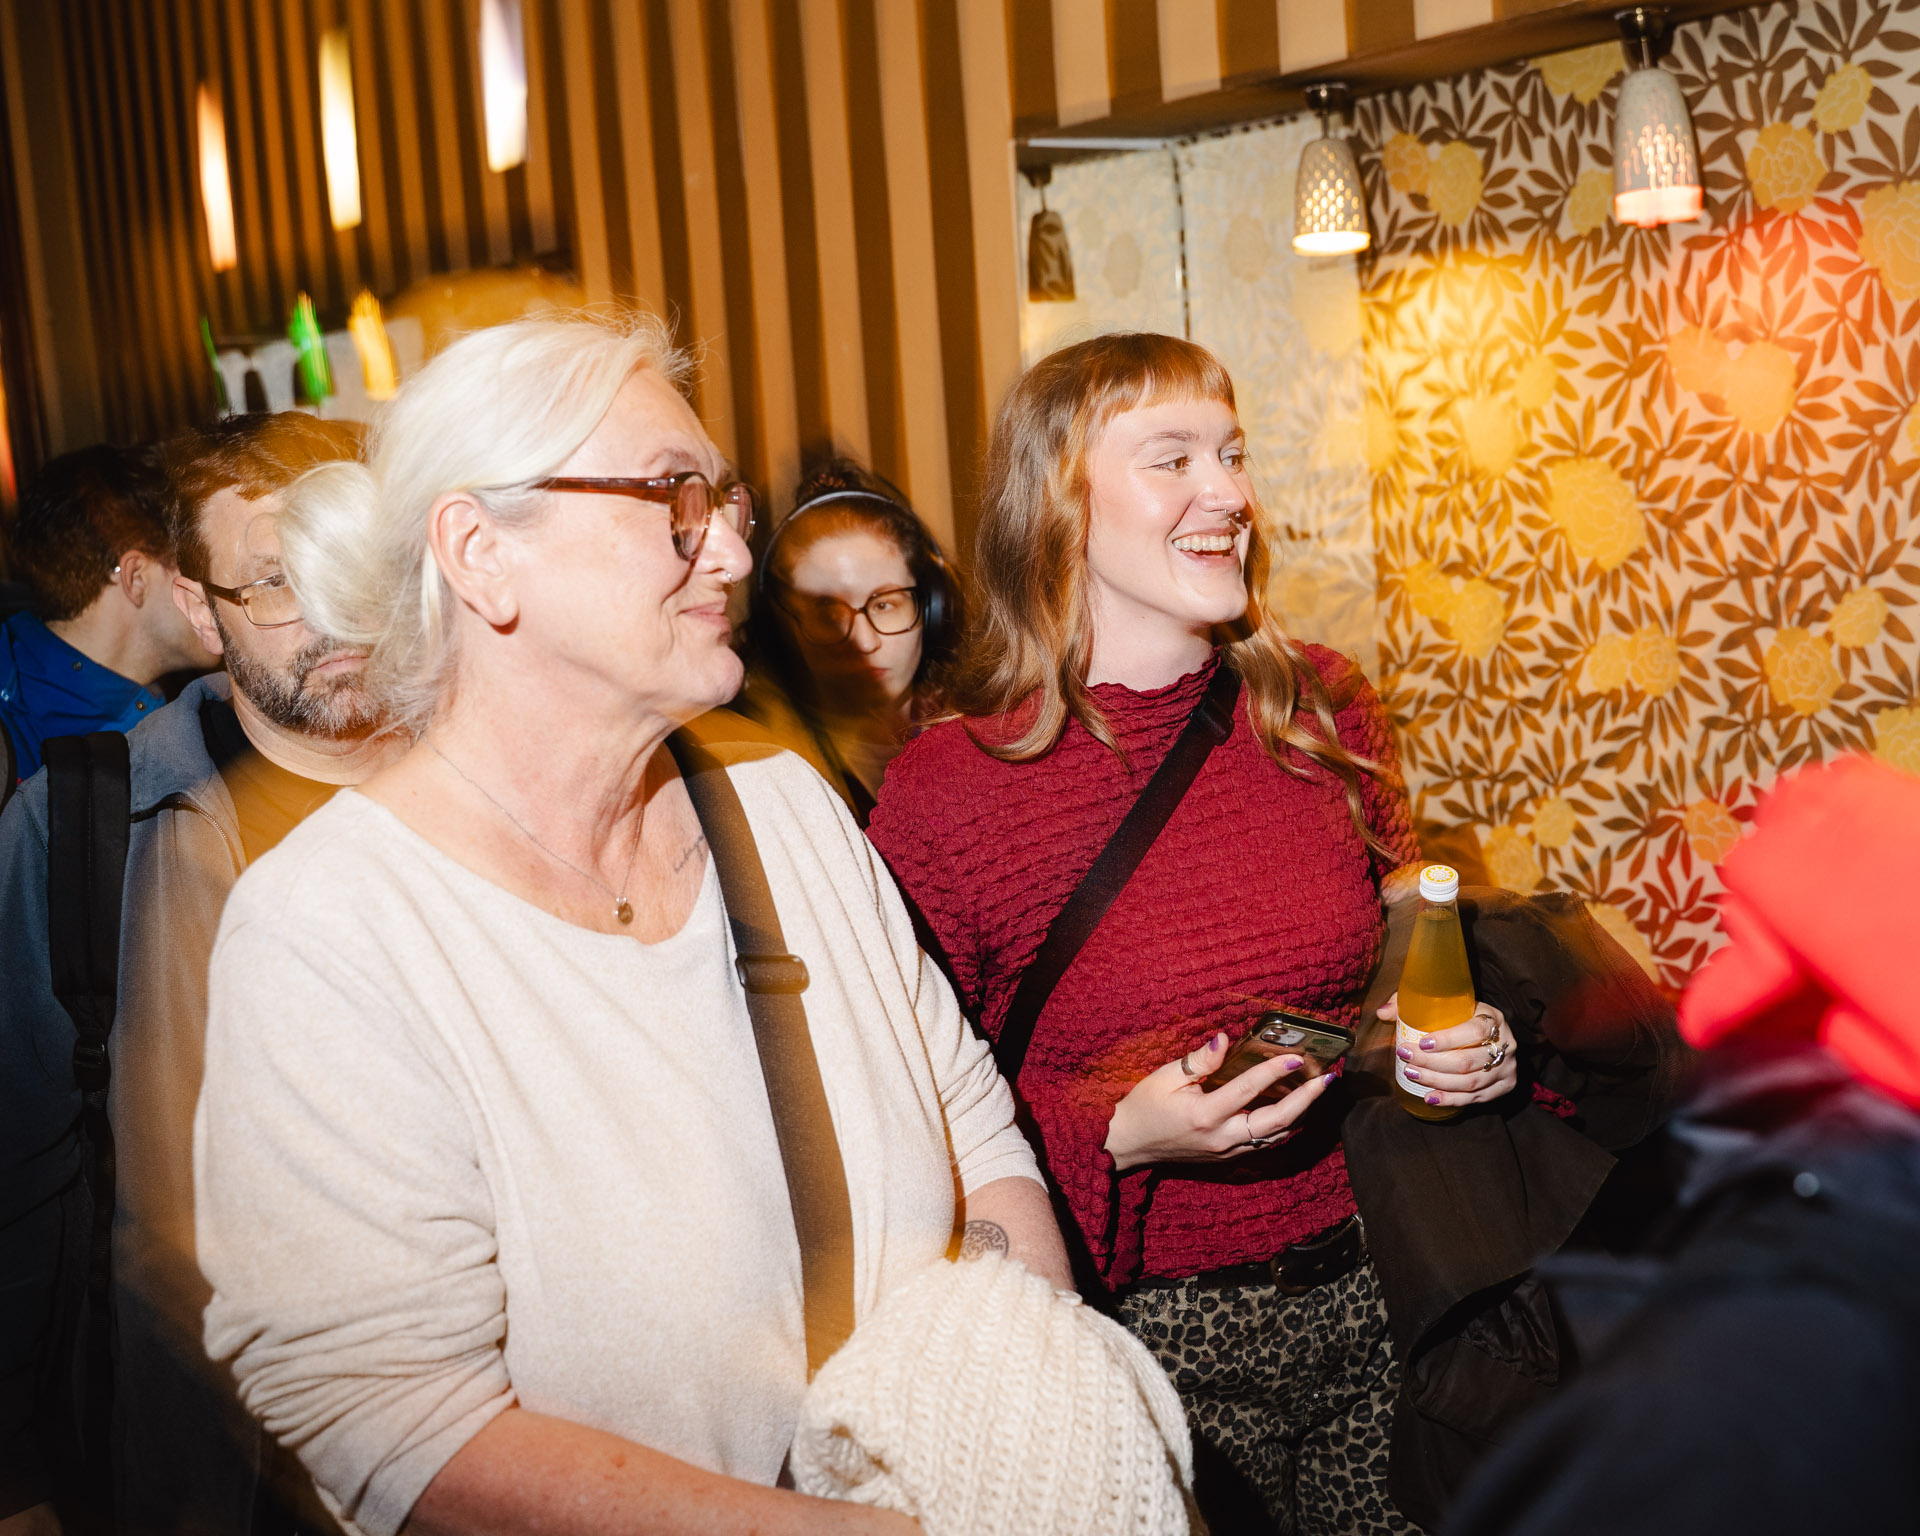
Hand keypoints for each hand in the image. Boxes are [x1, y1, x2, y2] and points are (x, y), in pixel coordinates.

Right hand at [1103, 1032, 1332, 1172]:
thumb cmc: (1145, 1106)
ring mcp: (1227, 1151)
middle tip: (1326, 1079)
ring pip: (1276, 1136)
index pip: (1249, 1090)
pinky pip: (1265, 1142)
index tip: (1296, 1057)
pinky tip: (1295, 1109)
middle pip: (1277, 1122)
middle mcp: (1222, 1137)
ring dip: (1301, 1113)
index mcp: (1205, 1115)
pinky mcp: (1228, 1157)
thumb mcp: (1166, 1076)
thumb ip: (1200, 1060)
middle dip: (1306, 1099)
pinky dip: (1284, 1126)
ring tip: (1317, 1090)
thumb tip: (1225, 1040)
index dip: (1274, 1072)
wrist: (1129, 1143)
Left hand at [1378, 993, 1518, 1107]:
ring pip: (1470, 1082)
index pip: (1474, 1030)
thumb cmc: (1461, 1017)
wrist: (1490, 1034)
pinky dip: (1451, 1099)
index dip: (1448, 1040)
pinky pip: (1476, 1098)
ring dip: (1437, 1082)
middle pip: (1468, 1061)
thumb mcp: (1446, 1004)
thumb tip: (1383, 1012)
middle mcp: (1506, 1044)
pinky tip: (1430, 1097)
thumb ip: (1414, 1004)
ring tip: (1413, 1075)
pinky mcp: (1504, 1086)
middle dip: (1432, 1064)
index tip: (1421, 1044)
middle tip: (1406, 1059)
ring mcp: (1507, 1067)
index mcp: (1493, 1018)